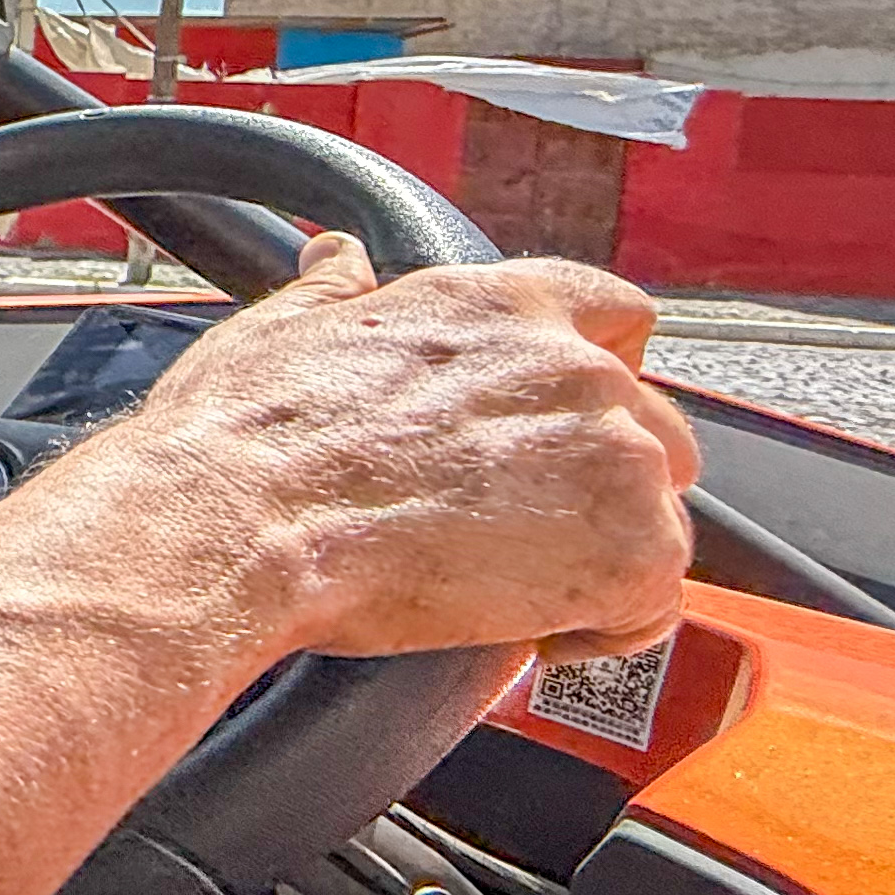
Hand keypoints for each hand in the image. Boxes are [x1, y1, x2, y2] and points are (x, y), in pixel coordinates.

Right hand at [81, 231, 695, 667]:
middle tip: (515, 527)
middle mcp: (575, 369)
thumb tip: (336, 262)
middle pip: (652, 429)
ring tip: (510, 591)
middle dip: (597, 483)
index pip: (619, 316)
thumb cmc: (245, 439)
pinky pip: (657, 601)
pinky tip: (530, 633)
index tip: (560, 425)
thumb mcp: (281, 331)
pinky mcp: (627, 552)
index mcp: (501, 307)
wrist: (236, 526)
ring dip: (599, 555)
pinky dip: (606, 626)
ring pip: (658, 517)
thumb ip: (333, 291)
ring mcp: (613, 459)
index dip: (598, 373)